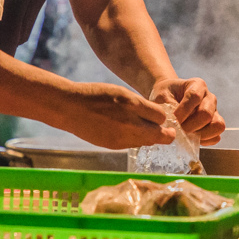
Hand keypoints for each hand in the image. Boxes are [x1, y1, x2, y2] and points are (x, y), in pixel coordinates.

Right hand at [58, 82, 175, 148]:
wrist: (71, 108)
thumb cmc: (96, 95)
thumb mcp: (121, 92)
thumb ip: (140, 105)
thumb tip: (157, 116)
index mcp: (132, 104)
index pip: (161, 117)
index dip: (163, 117)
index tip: (162, 117)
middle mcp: (130, 123)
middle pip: (159, 135)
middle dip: (165, 133)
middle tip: (168, 131)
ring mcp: (122, 137)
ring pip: (147, 142)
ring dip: (150, 137)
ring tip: (144, 129)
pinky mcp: (114, 146)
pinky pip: (133, 144)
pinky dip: (135, 139)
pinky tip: (128, 131)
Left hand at [150, 77, 225, 144]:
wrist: (170, 97)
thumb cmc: (166, 95)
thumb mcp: (162, 96)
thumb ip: (167, 108)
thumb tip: (175, 125)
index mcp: (197, 85)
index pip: (194, 97)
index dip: (183, 111)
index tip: (173, 120)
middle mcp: (209, 97)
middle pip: (206, 113)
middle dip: (190, 126)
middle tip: (178, 130)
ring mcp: (215, 111)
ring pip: (217, 125)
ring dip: (201, 134)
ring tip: (187, 135)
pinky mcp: (215, 124)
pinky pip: (216, 136)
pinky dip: (205, 140)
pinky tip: (192, 138)